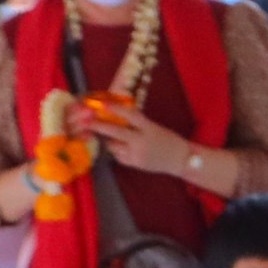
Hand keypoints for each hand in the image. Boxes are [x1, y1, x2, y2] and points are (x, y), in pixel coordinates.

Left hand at [80, 99, 201, 179]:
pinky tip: (124, 150)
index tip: (103, 104)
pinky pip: (118, 156)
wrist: (181, 159)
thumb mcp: (155, 128)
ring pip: (113, 146)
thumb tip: (117, 116)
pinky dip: (117, 151)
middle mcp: (142, 141)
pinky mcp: (134, 164)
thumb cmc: (168, 140)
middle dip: (99, 126)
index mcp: (149, 128)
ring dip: (109, 141)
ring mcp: (137, 154)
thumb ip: (138, 124)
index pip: (131, 115)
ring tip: (112, 138)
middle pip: (116, 132)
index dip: (116, 109)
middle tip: (87, 121)